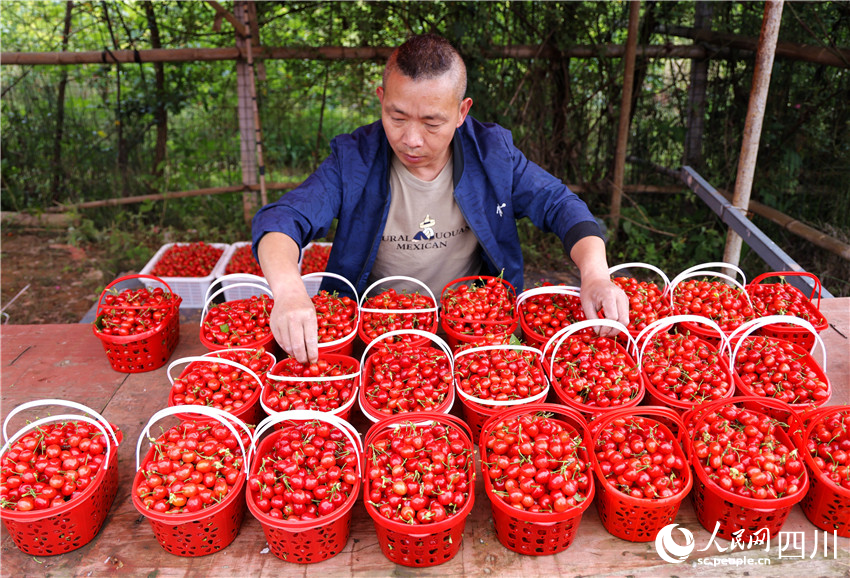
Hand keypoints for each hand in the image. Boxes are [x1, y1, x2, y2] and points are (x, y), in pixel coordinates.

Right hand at [257, 232, 319, 363]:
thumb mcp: (313, 315)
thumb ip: (312, 332)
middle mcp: (294, 317)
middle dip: (302, 357)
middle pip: (297, 345)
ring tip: (299, 356)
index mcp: (308, 315)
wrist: (288, 292)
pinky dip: (285, 347)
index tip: (314, 360)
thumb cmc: (304, 305)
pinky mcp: (273, 324)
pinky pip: (280, 341)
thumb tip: (312, 352)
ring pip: (287, 345)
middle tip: (305, 361)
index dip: (312, 353)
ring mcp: (281, 321)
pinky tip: (290, 349)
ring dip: (293, 354)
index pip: (311, 340)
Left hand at [569, 235, 628, 337]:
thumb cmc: (589, 290)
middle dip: (614, 330)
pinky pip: (625, 316)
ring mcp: (625, 299)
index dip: (606, 328)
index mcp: (609, 295)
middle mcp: (620, 296)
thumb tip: (599, 332)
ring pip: (626, 320)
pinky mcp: (626, 302)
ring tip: (605, 330)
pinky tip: (609, 323)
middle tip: (604, 334)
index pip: (612, 317)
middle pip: (623, 320)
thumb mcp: (586, 304)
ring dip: (617, 328)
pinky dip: (618, 323)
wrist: (596, 278)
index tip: (599, 333)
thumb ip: (592, 319)